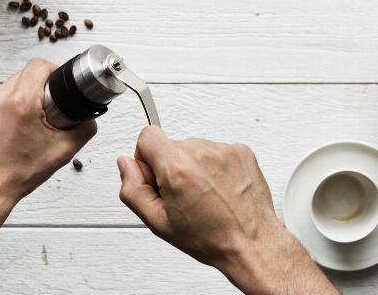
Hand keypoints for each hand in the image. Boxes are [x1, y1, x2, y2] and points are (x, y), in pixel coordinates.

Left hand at [0, 58, 96, 294]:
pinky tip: (13, 128)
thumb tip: (90, 118)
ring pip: (10, 86)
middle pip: (25, 74)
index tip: (59, 83)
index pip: (39, 66)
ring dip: (23, 97)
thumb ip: (84, 129)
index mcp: (20, 102)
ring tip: (29, 121)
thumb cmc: (15, 175)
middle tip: (48, 108)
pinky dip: (7, 107)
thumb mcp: (62, 152)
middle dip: (41, 87)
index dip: (54, 70)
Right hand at [118, 128, 338, 294]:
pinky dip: (215, 166)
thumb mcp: (159, 222)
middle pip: (172, 145)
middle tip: (183, 196)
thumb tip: (126, 164)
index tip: (156, 176)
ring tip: (205, 195)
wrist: (251, 242)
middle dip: (171, 166)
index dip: (146, 157)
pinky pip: (217, 150)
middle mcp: (201, 153)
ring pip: (195, 148)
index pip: (147, 135)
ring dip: (194, 166)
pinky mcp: (242, 151)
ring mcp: (224, 150)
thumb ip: (134, 190)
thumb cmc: (211, 237)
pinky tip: (220, 189)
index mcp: (177, 167)